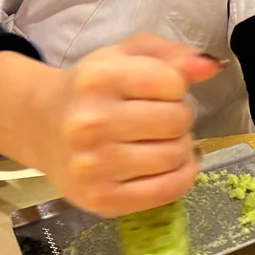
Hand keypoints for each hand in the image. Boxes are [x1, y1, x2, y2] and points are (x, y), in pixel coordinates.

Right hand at [24, 34, 222, 217]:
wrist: (43, 126)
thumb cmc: (93, 88)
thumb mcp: (126, 55)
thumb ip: (171, 54)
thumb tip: (212, 67)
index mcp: (97, 78)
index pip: (172, 82)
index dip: (177, 86)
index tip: (161, 91)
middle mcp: (90, 123)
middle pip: (176, 120)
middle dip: (180, 117)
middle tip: (162, 119)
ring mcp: (93, 165)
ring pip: (175, 155)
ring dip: (181, 147)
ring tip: (161, 140)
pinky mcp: (101, 199)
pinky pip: (167, 190)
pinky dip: (181, 176)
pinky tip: (170, 165)